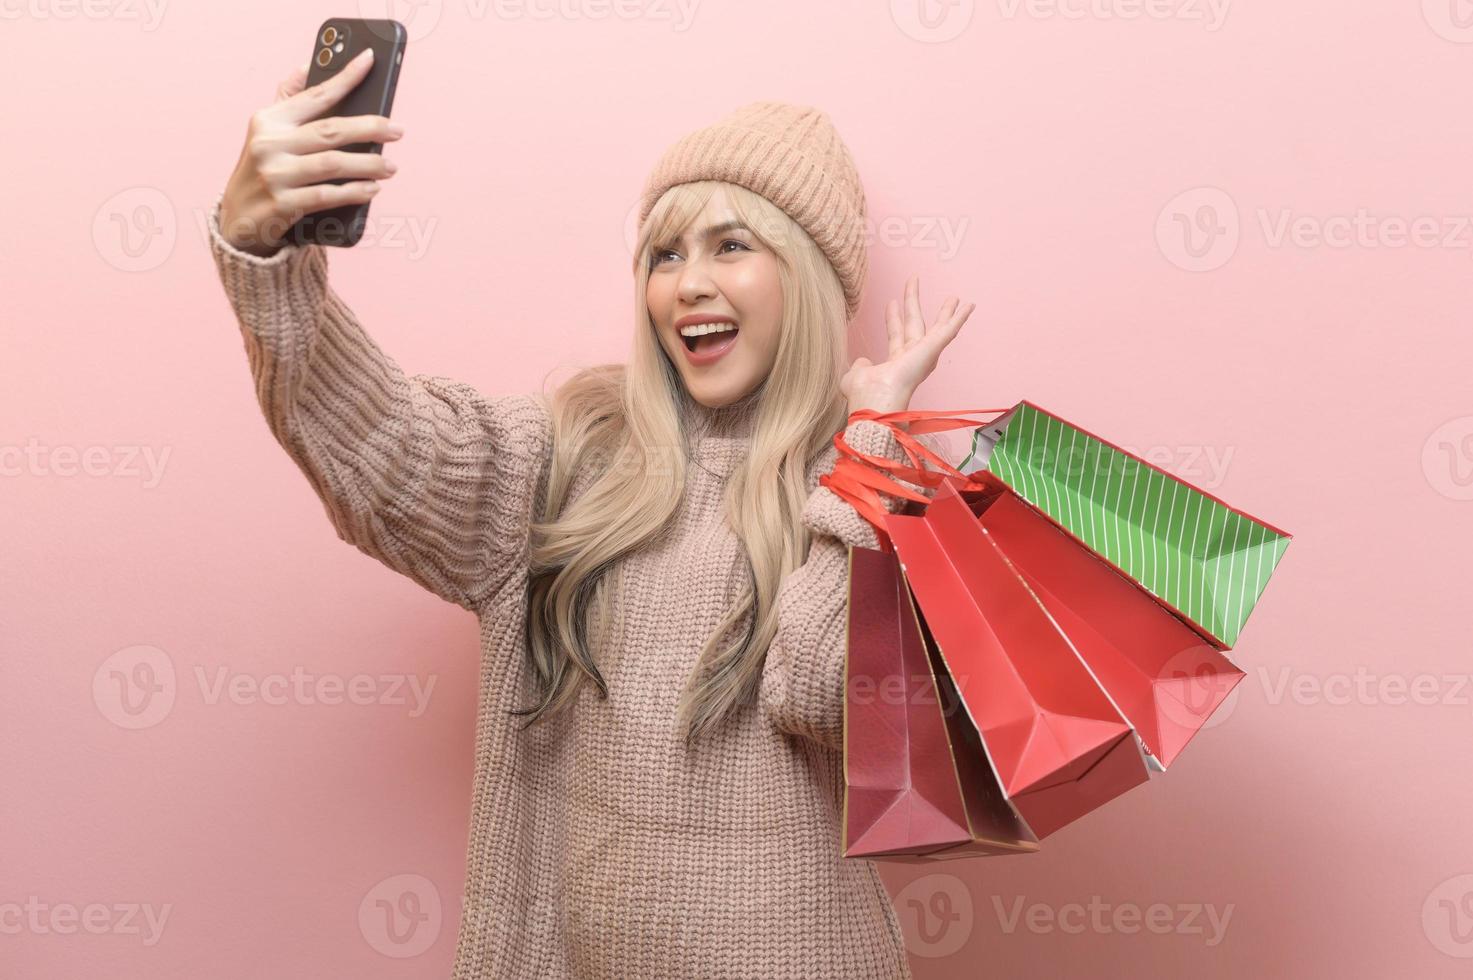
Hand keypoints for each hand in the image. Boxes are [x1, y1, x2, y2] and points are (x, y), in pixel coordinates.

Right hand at [217, 49, 403, 256]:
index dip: (344, 77)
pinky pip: (327, 195)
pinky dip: (355, 192)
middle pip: (330, 130)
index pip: (314, 94)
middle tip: (397, 131)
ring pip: (333, 163)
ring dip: (368, 165)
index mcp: (269, 120)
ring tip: (390, 166)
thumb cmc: (263, 170)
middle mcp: (269, 144)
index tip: (369, 60)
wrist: (238, 220)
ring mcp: (274, 175)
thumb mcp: (268, 132)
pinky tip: (372, 189)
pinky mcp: (282, 204)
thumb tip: (309, 65)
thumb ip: (289, 100)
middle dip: (369, 128)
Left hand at [840, 275, 975, 415]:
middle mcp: (911, 358)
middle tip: (914, 282)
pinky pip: (949, 330)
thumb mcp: (856, 376)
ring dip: (946, 312)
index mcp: (894, 364)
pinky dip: (960, 318)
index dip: (893, 318)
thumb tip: (863, 361)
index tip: (891, 302)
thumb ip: (861, 367)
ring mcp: (924, 354)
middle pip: (914, 324)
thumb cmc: (865, 394)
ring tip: (954, 297)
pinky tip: (969, 305)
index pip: (895, 334)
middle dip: (913, 303)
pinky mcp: (933, 349)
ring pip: (938, 328)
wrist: (877, 400)